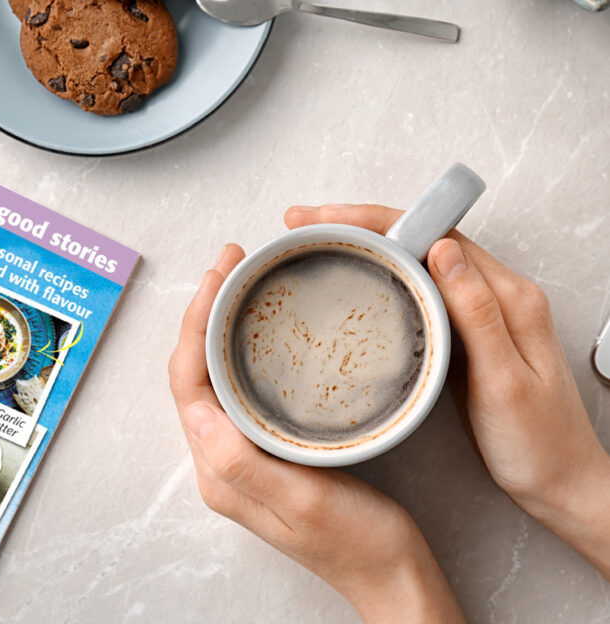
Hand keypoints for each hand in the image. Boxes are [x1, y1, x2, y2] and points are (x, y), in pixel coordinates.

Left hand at [168, 245, 463, 621]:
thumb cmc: (358, 545)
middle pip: (195, 373)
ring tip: (240, 283)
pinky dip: (243, 350)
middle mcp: (222, 461)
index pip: (188, 383)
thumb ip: (246, 464)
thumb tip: (199, 413)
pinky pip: (240, 389)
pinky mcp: (268, 451)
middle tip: (230, 264)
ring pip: (215, 377)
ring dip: (220, 328)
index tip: (218, 275)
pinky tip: (263, 331)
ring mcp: (243, 456)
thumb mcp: (305, 503)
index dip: (194, 323)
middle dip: (203, 314)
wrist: (393, 575)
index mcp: (221, 471)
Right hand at [286, 203, 609, 578]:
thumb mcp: (505, 380)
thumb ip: (477, 312)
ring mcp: (480, 314)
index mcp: (509, 296)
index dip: (374, 220)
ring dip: (368, 247)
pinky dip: (383, 278)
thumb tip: (442, 250)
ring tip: (320, 245)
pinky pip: (420, 292)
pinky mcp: (466, 335)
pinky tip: (358, 284)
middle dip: (360, 225)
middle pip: (420, 239)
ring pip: (417, 262)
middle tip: (304, 225)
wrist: (561, 483)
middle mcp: (497, 295)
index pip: (433, 235)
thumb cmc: (538, 442)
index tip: (325, 219)